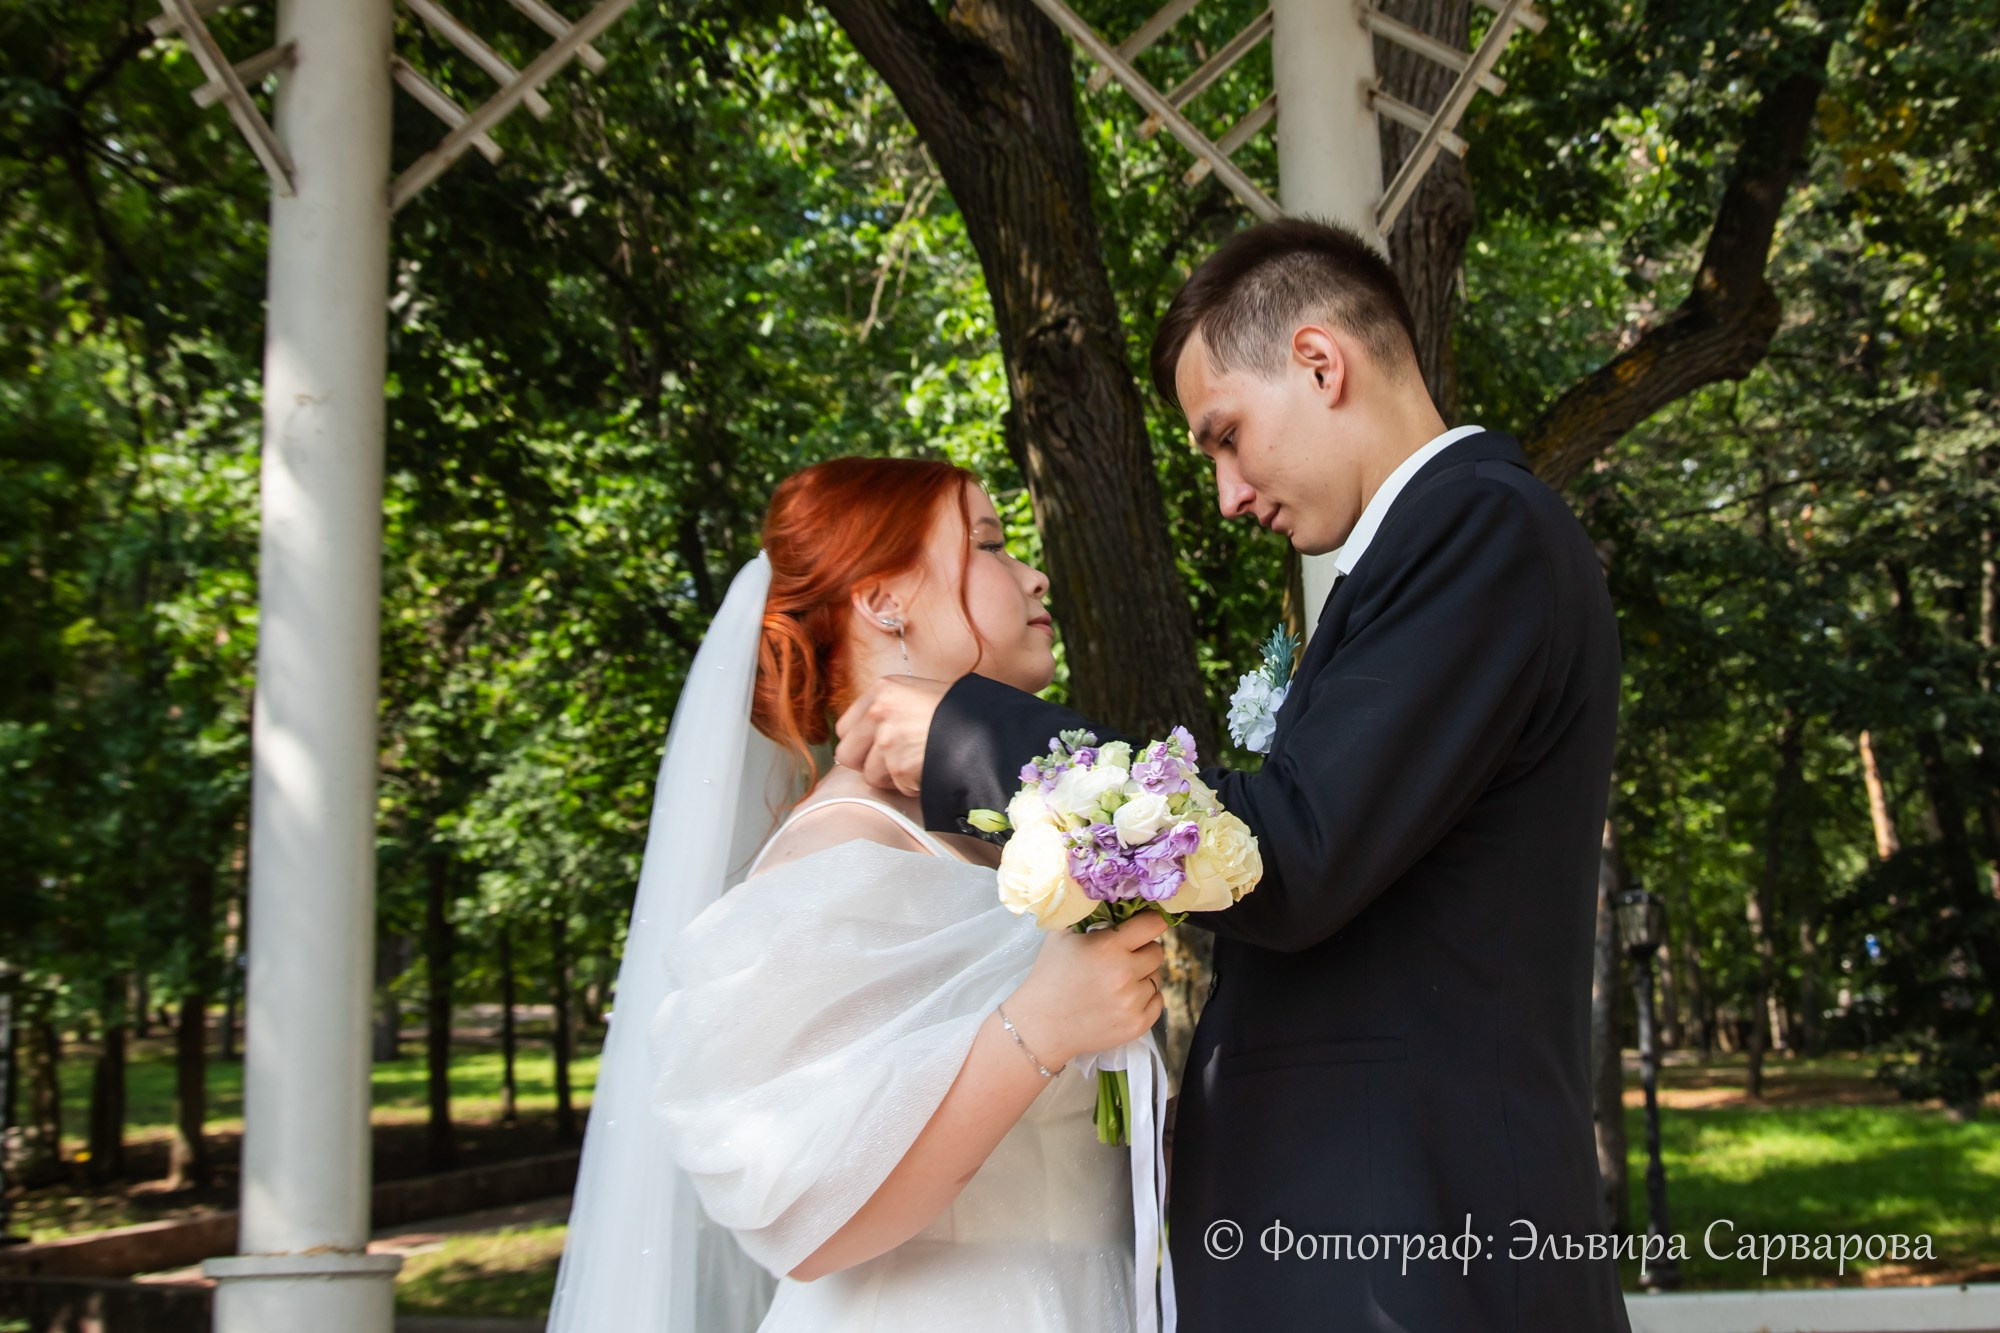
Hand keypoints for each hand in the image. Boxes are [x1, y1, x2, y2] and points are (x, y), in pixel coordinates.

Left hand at [833, 676, 949, 795]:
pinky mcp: (900, 767)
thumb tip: (868, 736)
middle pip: (847, 754)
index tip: (872, 748)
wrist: (989, 725)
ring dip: (892, 777)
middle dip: (866, 763)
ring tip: (917, 764)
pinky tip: (930, 769)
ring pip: (871, 775)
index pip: (844, 727)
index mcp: (882, 689)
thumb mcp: (919, 693)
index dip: (859, 742)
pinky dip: (912, 785)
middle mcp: (878, 712)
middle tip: (889, 763)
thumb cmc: (960, 708)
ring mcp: (887, 740)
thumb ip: (890, 709)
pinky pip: (897, 787)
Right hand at [1002, 912, 1168, 1067]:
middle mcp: (1124, 974)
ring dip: (1142, 977)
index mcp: (1108, 947)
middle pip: (1157, 952)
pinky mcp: (1137, 1024)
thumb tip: (1107, 893)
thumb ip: (1086, 912)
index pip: (1153, 925)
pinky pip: (1157, 1002)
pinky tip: (1122, 999)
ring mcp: (1132, 1002)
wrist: (1040, 1025)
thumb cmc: (1048, 976)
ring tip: (1116, 982)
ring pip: (1156, 978)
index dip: (1150, 923)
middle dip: (1142, 951)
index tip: (1144, 927)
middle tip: (1122, 958)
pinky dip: (1144, 999)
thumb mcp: (1060, 935)